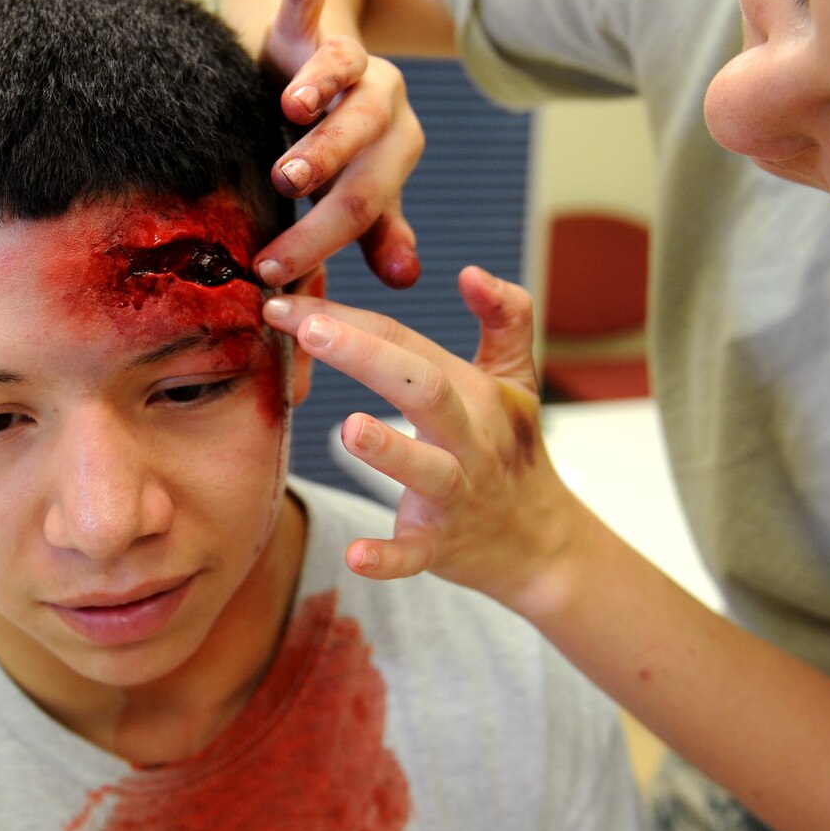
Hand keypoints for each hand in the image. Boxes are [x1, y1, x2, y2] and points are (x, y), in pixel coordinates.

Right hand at [254, 0, 424, 289]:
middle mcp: (382, 102)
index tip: (273, 269)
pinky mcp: (310, 22)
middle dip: (324, 163)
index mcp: (394, 150)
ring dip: (318, 87)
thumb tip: (405, 281)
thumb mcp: (355, 188)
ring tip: (291, 107)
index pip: (363, 201)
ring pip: (343, 71)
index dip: (320, 238)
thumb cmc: (333, 149)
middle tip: (287, 188)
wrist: (312, 74)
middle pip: (360, 137)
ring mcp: (349, 59)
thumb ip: (376, 228)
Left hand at [263, 266, 588, 611]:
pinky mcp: (443, 546)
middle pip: (423, 389)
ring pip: (428, 470)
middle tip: (309, 329)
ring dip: (390, 450)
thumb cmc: (512, 451)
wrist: (543, 543)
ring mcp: (458, 494)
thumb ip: (506, 318)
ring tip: (348, 428)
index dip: (348, 317)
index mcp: (474, 392)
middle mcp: (469, 438)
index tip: (286, 302)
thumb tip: (472, 272)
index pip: (406, 344)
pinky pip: (415, 554)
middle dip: (368, 356)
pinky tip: (356, 557)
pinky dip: (388, 558)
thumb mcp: (517, 380)